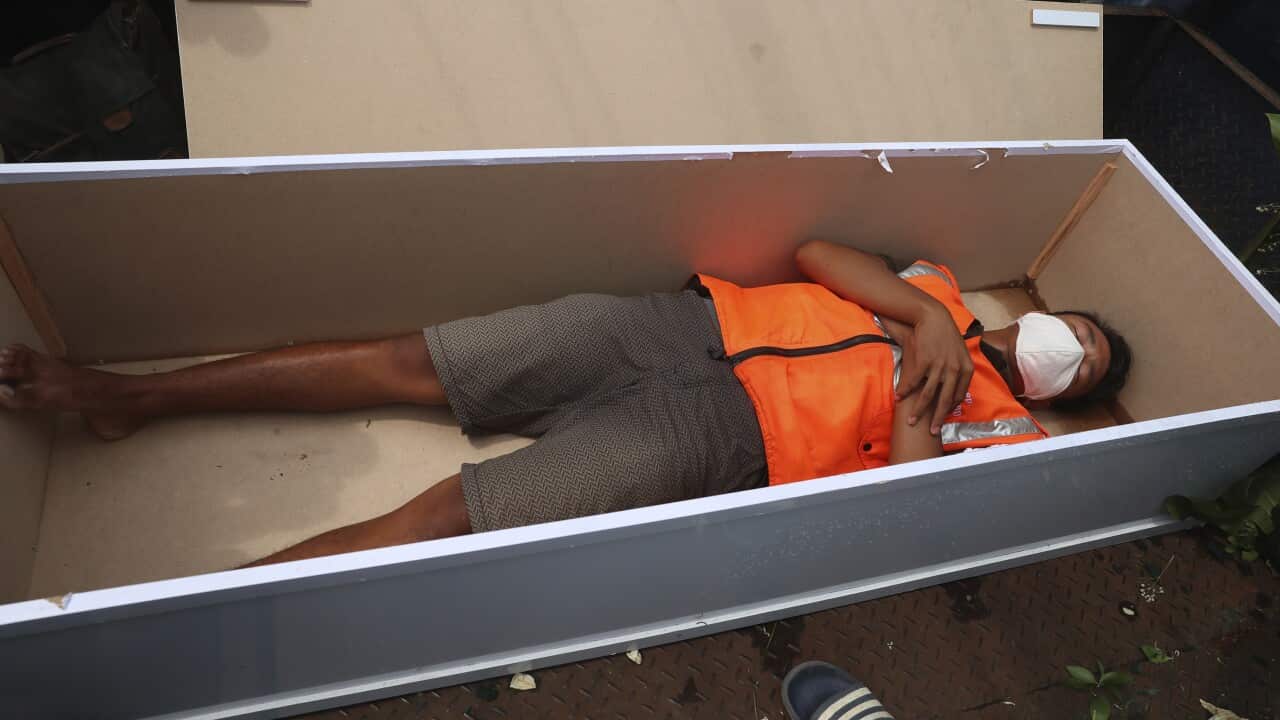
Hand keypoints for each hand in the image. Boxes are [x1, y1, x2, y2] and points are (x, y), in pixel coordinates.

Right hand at [894, 304, 973, 434]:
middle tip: (932, 432)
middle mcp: (954, 370)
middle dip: (937, 418)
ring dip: (918, 410)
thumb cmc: (946, 334)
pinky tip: (900, 397)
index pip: (958, 396)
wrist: (933, 317)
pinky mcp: (924, 362)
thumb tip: (954, 386)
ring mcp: (939, 367)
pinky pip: (914, 382)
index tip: (942, 418)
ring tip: (912, 421)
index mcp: (965, 369)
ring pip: (928, 395)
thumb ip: (958, 369)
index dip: (949, 409)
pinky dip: (905, 391)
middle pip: (945, 401)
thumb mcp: (959, 352)